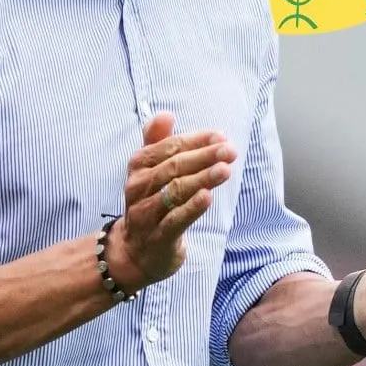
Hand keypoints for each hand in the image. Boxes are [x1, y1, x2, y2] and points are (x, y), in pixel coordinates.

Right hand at [104, 111, 236, 291]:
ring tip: (225, 169)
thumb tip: (165, 114)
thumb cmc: (150, 202)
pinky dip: (192, 207)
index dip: (196, 140)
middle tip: (230, 150)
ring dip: (202, 178)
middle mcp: (139, 186)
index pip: (169, 146)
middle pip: (174, 167)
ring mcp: (146, 212)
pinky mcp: (158, 237)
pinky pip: (175, 220)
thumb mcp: (150, 171)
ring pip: (175, 191)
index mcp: (138, 165)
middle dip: (204, 156)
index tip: (221, 137)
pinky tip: (208, 197)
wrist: (135, 251)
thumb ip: (157, 141)